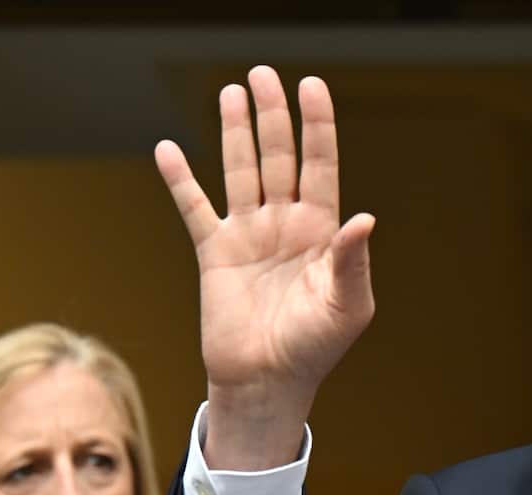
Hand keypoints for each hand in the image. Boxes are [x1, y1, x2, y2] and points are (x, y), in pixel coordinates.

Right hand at [155, 66, 374, 468]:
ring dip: (235, 133)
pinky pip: (195, 209)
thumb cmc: (315, 349)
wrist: (268, 383)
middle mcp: (285, 226)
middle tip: (264, 75)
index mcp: (322, 233)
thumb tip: (364, 219)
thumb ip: (353, 261)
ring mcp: (249, 236)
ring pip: (240, 171)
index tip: (312, 87)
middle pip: (279, 158)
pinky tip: (168, 149)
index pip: (320, 167)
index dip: (317, 127)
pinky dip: (181, 180)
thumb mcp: (348, 307)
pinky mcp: (215, 254)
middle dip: (273, 117)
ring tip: (232, 91)